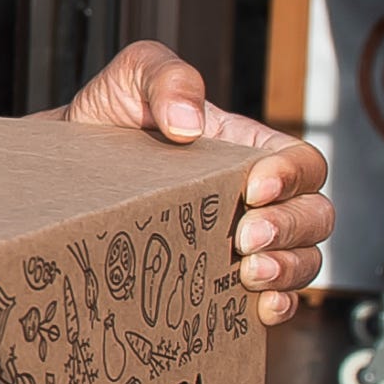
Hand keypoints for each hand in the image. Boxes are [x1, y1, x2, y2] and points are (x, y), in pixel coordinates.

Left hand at [61, 41, 333, 327]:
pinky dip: (279, 306)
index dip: (293, 175)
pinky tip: (256, 307)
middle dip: (290, 228)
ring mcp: (248, 243)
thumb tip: (188, 123)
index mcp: (251, 149)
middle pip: (315, 215)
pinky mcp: (226, 281)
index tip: (252, 187)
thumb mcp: (133, 78)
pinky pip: (277, 299)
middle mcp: (260, 199)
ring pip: (304, 260)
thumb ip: (166, 77)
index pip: (305, 163)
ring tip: (248, 274)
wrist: (67, 176)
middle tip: (244, 238)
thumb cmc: (110, 122)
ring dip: (288, 270)